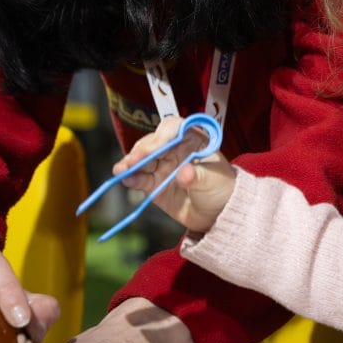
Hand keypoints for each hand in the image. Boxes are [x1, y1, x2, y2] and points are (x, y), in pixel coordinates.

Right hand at [116, 115, 236, 232]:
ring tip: (121, 170)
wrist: (217, 213)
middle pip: (153, 142)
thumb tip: (183, 173)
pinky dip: (131, 178)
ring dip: (130, 163)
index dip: (161, 135)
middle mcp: (173, 148)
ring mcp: (162, 164)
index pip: (173, 128)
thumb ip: (198, 176)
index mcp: (192, 138)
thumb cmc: (221, 189)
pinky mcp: (153, 182)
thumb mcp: (214, 181)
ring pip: (142, 159)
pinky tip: (126, 179)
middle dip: (142, 151)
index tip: (154, 146)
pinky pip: (140, 178)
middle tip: (133, 161)